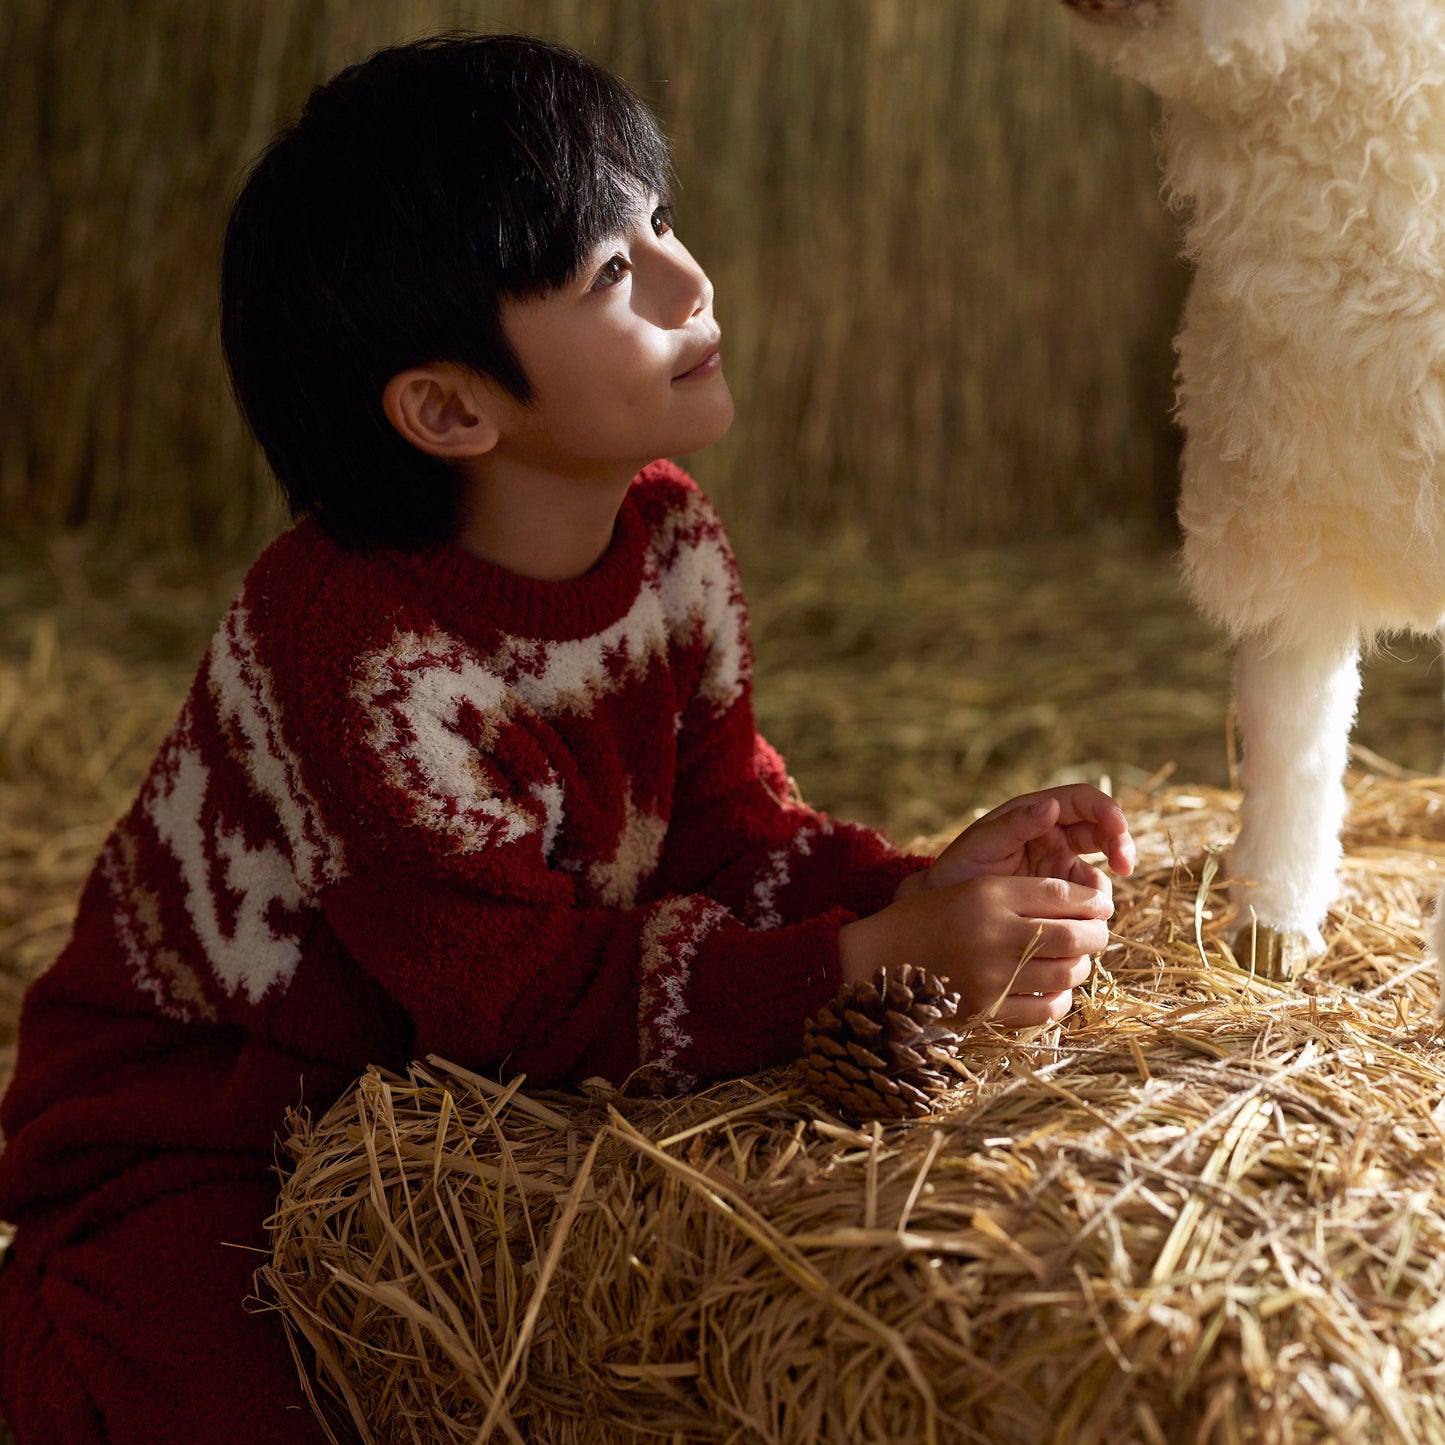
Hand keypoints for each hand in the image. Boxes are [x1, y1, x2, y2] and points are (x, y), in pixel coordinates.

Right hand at [838, 872, 1111, 1026]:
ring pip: (1066, 973)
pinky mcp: (987, 1009)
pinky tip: (1055, 988)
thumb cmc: (931, 918)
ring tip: (1076, 959)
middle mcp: (994, 933)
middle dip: (1097, 934)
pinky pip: (1046, 1009)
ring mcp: (991, 975)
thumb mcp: (972, 889)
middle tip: (1098, 932)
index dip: (1092, 899)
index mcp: (989, 894)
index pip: (1062, 895)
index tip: (1102, 902)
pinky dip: (1061, 999)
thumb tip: (1084, 903)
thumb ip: (1024, 892)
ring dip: (1081, 966)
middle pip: (1074, 936)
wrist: (881, 958)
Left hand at [896, 785, 1134, 901]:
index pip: (1083, 802)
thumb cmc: (959, 869)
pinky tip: (1086, 925)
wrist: (944, 911)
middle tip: (1125, 865)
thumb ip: (1015, 825)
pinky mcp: (1061, 899)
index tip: (1117, 828)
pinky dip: (1092, 913)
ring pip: (1099, 872)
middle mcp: (1055, 837)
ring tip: (1095, 907)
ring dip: (1104, 886)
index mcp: (1037, 814)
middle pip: (1103, 833)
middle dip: (1120, 845)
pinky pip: (1087, 903)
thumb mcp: (982, 843)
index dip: (1106, 810)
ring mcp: (1061, 869)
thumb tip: (1052, 805)